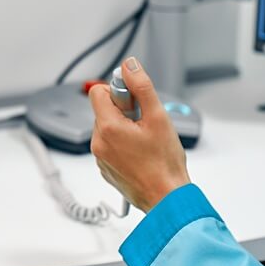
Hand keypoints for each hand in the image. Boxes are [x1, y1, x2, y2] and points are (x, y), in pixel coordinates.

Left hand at [89, 58, 190, 211]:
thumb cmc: (164, 164)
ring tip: (145, 141)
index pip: (98, 91)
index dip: (118, 91)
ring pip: (108, 127)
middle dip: (124, 110)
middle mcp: (98, 142)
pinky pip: (110, 145)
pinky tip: (141, 153)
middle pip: (104, 109)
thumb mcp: (158, 117)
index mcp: (107, 127)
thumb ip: (141, 87)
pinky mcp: (106, 168)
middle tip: (145, 124)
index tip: (135, 101)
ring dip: (124, 127)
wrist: (167, 199)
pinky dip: (123, 143)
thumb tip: (129, 66)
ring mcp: (100, 157)